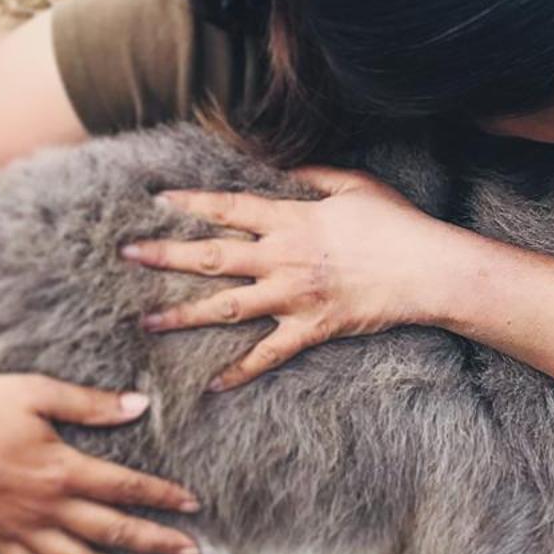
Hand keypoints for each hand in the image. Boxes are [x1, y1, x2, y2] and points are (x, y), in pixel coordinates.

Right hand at [0, 374, 201, 553]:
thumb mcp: (35, 392)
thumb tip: (140, 406)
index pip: (125, 488)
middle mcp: (45, 507)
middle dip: (155, 545)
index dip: (162, 497)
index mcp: (61, 469)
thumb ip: (89, 405)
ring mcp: (19, 528)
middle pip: (112, 532)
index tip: (193, 505)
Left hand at [120, 166, 453, 389]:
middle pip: (212, 256)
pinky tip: (212, 384)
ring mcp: (293, 297)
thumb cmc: (395, 223)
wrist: (425, 270)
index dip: (191, 203)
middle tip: (128, 255)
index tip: (157, 200)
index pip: (229, 208)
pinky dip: (239, 371)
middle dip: (166, 255)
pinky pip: (267, 354)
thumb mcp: (354, 184)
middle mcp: (282, 258)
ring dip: (183, 315)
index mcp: (291, 219)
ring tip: (147, 320)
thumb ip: (313, 176)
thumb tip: (284, 170)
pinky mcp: (310, 329)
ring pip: (226, 307)